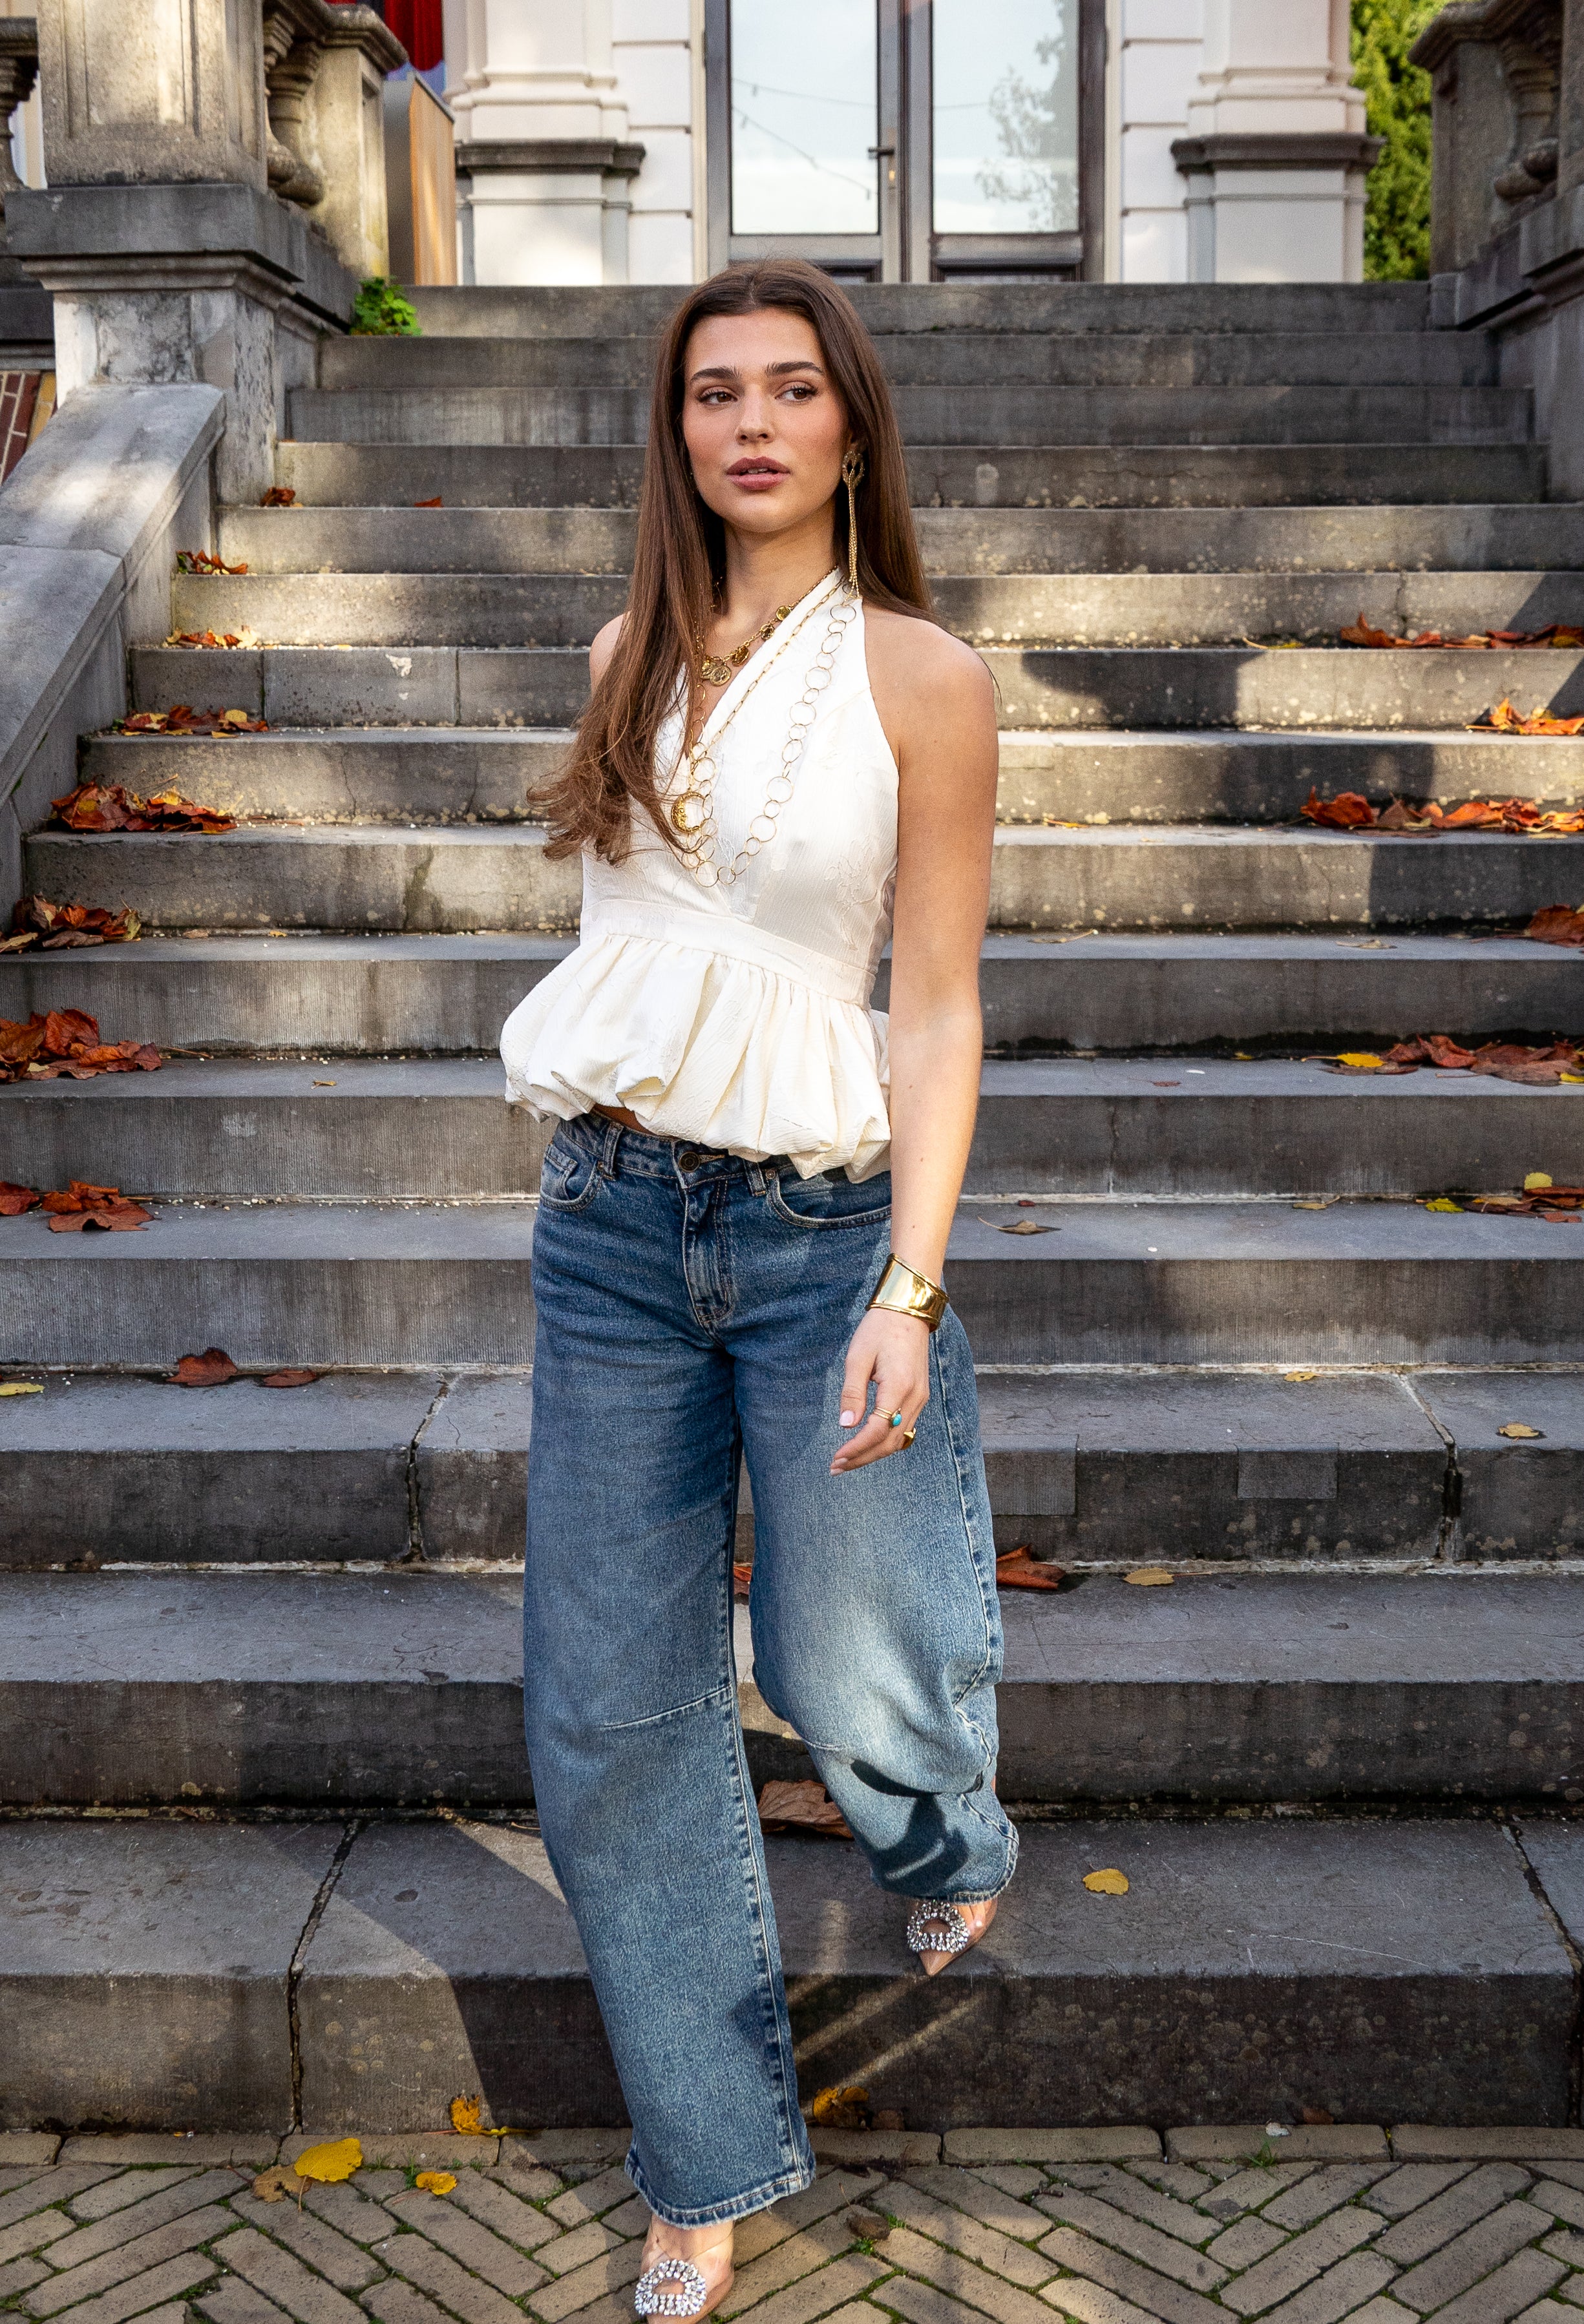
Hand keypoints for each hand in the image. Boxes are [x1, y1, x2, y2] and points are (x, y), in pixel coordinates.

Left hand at [831, 1307, 929, 1472]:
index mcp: (898, 1387)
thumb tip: (845, 1425)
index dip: (856, 1448)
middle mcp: (915, 1398)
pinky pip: (905, 1429)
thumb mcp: (858, 1357)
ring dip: (873, 1453)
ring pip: (899, 1439)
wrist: (908, 1312)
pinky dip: (885, 1442)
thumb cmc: (879, 1330)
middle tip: (835, 1467)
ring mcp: (920, 1399)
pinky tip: (867, 1445)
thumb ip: (852, 1393)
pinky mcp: (919, 1397)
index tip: (836, 1457)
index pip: (878, 1430)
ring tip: (847, 1461)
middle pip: (889, 1442)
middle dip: (862, 1458)